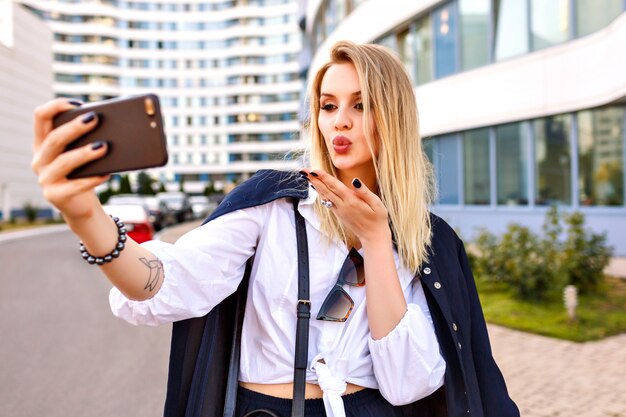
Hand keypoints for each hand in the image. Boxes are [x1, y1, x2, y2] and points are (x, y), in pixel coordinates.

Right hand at [31, 98, 108, 220]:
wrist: (81, 205)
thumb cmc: (83, 173)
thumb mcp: (80, 153)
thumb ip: (85, 138)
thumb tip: (110, 121)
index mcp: (42, 143)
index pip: (40, 117)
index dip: (56, 106)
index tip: (78, 103)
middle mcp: (39, 159)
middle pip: (54, 139)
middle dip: (74, 127)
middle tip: (95, 119)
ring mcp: (45, 178)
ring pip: (64, 162)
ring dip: (85, 153)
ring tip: (103, 147)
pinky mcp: (55, 195)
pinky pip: (75, 186)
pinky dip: (92, 179)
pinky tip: (106, 174)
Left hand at [301, 169, 390, 245]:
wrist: (373, 237)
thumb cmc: (378, 219)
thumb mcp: (376, 203)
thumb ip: (364, 191)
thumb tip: (354, 180)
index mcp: (352, 202)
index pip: (335, 186)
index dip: (324, 177)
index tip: (314, 170)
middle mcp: (343, 206)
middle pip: (326, 190)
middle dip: (314, 179)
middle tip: (303, 170)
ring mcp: (339, 211)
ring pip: (325, 196)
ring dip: (315, 186)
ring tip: (306, 177)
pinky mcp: (339, 214)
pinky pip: (327, 202)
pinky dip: (321, 193)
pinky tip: (316, 188)